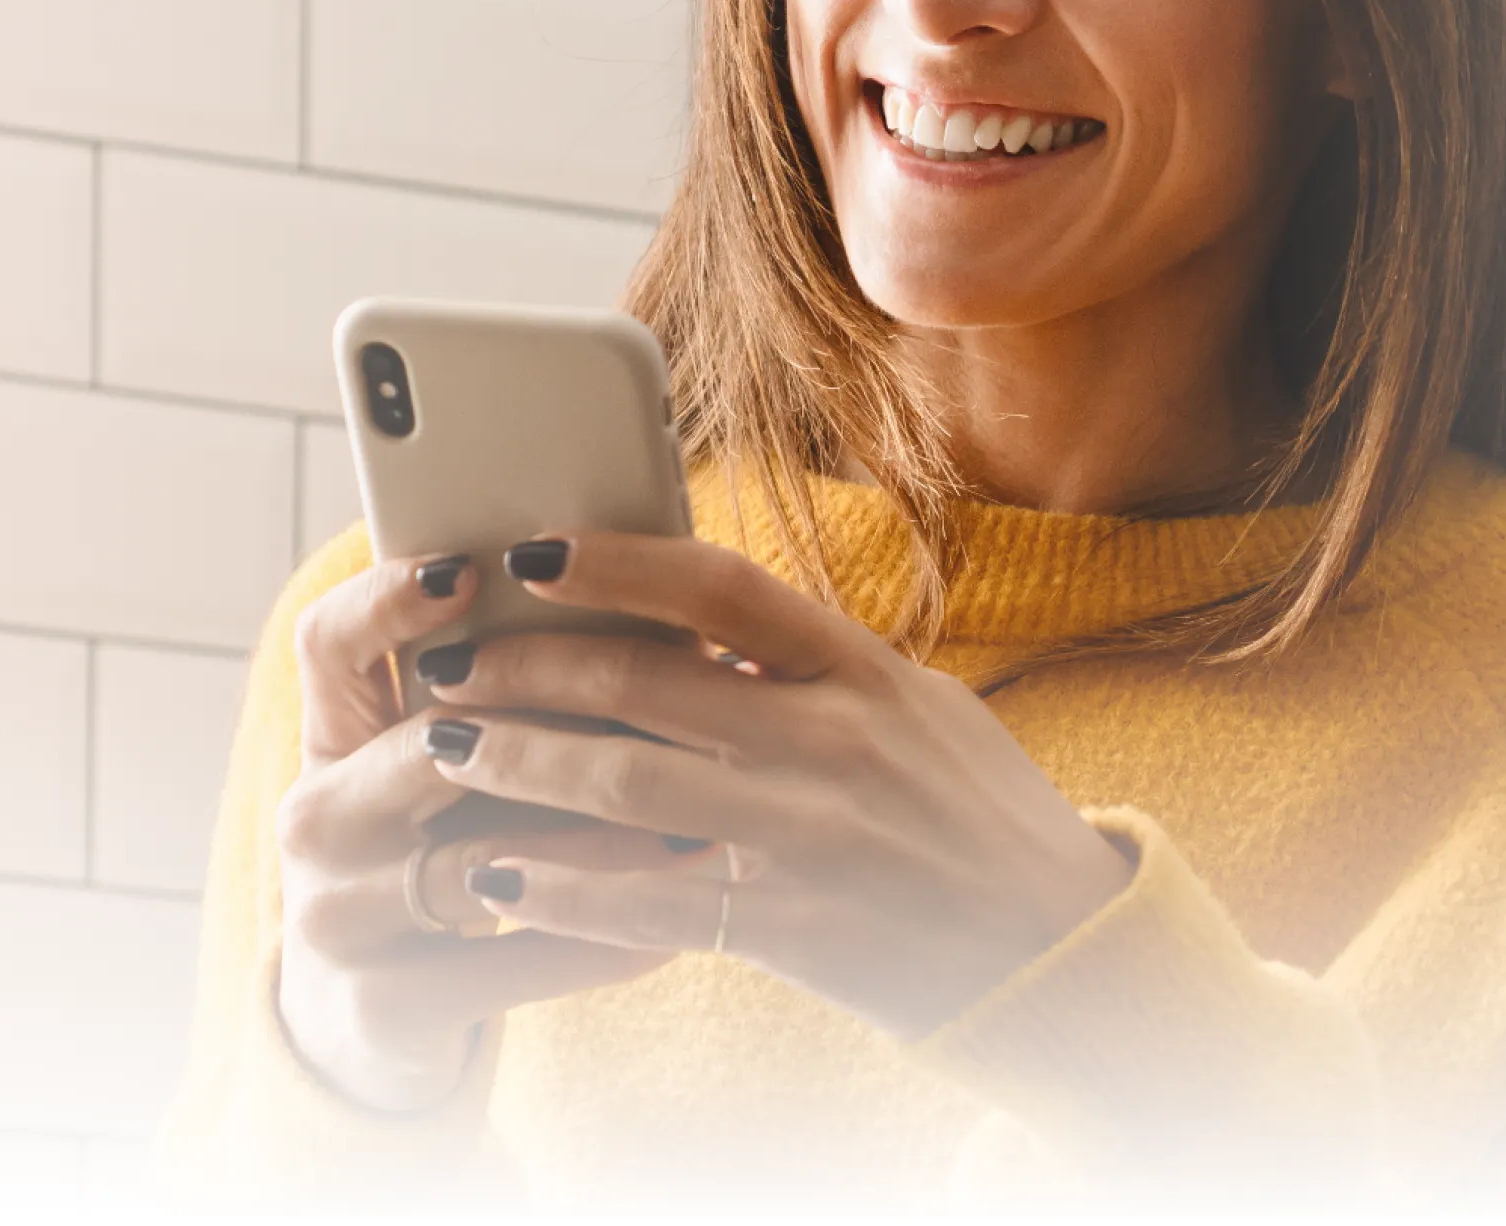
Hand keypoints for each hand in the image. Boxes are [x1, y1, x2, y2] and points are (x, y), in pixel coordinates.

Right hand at [270, 550, 678, 1109]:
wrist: (373, 1012)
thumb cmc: (441, 853)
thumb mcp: (447, 777)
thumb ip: (508, 704)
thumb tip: (652, 619)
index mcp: (330, 738)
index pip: (328, 642)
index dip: (387, 600)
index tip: (468, 568)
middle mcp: (314, 817)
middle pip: (419, 746)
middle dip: (546, 725)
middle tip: (658, 703)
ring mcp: (336, 914)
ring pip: (480, 860)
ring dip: (597, 843)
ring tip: (696, 825)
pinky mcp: (380, 1002)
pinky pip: (507, 964)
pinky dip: (595, 946)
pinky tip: (671, 932)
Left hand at [414, 532, 1133, 1040]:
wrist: (1061, 953)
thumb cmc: (985, 818)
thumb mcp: (920, 709)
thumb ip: (815, 663)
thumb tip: (704, 616)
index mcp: (862, 671)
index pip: (718, 587)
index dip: (612, 560)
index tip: (527, 552)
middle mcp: (831, 741)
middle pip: (642, 679)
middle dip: (524, 666)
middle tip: (448, 662)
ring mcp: (807, 836)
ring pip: (622, 782)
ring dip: (517, 762)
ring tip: (443, 748)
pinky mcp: (787, 927)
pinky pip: (644, 902)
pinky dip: (560, 888)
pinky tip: (496, 877)